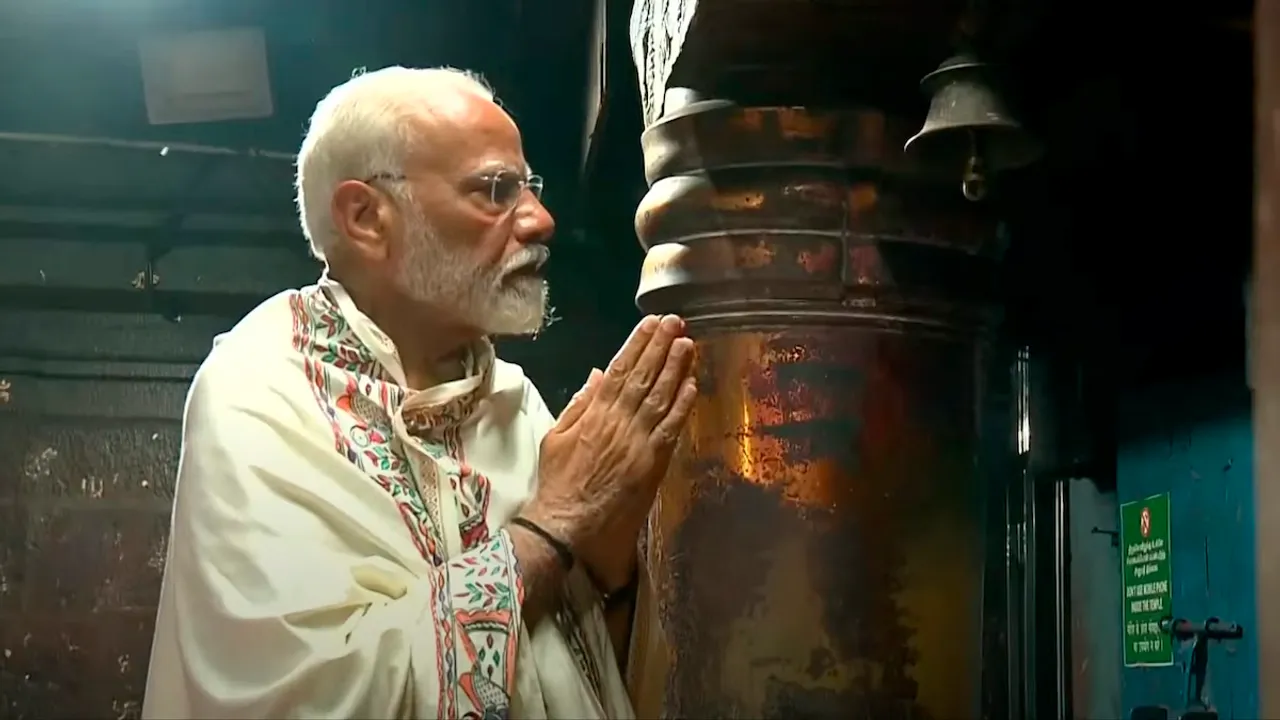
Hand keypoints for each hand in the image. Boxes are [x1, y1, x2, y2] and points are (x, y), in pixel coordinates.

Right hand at [523, 315, 696, 590]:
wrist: (566, 523)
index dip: (637, 344)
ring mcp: (638, 441)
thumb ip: (579, 404)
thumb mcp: (556, 436)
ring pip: (661, 397)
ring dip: (676, 368)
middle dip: (660, 346)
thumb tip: (598, 373)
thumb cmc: (558, 482)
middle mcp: (618, 421)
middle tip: (676, 321)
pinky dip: (682, 405)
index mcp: (594, 413)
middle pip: (644, 377)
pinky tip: (692, 383)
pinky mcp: (652, 463)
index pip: (619, 370)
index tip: (650, 323)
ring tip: (687, 342)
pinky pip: (671, 428)